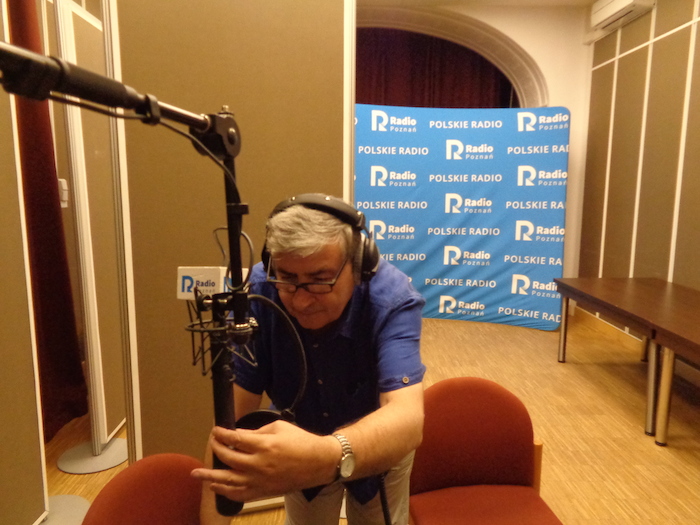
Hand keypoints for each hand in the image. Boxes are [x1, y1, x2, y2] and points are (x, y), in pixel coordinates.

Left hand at [191, 421, 339, 501]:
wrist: (318, 463)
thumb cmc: (301, 442)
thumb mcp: (279, 428)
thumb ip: (256, 432)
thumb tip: (238, 436)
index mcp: (264, 446)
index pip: (234, 439)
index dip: (222, 434)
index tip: (216, 430)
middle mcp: (259, 465)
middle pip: (228, 458)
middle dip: (216, 448)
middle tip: (212, 442)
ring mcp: (260, 481)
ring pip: (228, 480)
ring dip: (210, 476)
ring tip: (197, 473)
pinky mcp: (263, 491)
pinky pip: (240, 494)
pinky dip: (225, 491)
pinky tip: (216, 487)